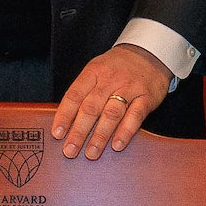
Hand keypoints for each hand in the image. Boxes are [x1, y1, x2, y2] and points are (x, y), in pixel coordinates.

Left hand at [52, 44, 171, 159]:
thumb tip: (66, 121)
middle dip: (79, 132)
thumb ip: (84, 92)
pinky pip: (135, 116)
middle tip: (70, 151)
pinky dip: (125, 131)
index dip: (64, 115)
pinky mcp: (146, 97)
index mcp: (93, 72)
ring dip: (100, 136)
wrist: (149, 53)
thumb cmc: (117, 67)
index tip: (57, 134)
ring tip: (91, 153)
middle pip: (91, 107)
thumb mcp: (97, 70)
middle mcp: (110, 80)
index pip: (75, 95)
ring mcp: (129, 88)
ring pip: (111, 113)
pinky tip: (117, 145)